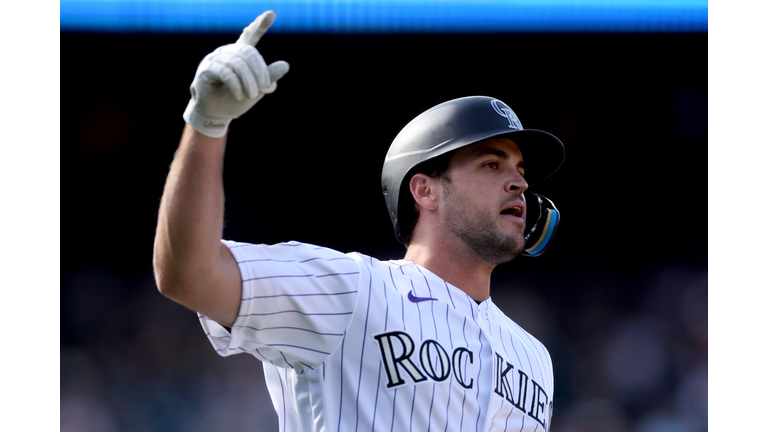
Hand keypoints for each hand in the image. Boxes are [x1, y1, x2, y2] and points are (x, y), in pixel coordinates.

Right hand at [183, 10, 289, 137]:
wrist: (217, 114)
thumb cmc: (236, 99)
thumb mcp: (257, 89)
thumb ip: (269, 77)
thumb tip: (285, 65)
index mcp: (241, 54)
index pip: (251, 35)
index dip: (261, 25)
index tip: (272, 13)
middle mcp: (228, 51)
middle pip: (250, 53)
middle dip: (260, 72)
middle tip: (264, 88)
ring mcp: (216, 58)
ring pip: (239, 64)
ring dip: (249, 82)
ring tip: (251, 95)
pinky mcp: (208, 69)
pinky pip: (226, 72)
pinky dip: (236, 85)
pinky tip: (240, 95)